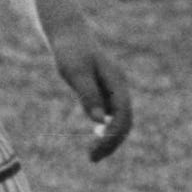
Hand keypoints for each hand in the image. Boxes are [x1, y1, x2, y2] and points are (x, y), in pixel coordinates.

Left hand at [50, 20, 134, 161]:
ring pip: (119, 118)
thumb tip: (99, 120)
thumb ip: (87, 94)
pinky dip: (107, 127)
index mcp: (117, 82)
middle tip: (93, 159)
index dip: (112, 136)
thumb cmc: (69, 50)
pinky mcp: (105, 89)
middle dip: (112, 142)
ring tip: (94, 154)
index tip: (95, 151)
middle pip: (124, 121)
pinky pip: (112, 112)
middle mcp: (120, 86)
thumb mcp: (75, 71)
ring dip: (110, 137)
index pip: (122, 116)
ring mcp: (114, 88)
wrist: (67, 32)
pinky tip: (97, 134)